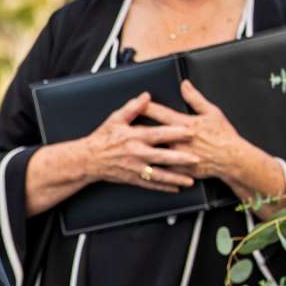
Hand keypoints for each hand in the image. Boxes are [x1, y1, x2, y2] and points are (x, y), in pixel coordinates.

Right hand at [80, 91, 194, 192]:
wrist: (88, 159)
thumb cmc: (103, 138)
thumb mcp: (116, 118)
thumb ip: (132, 107)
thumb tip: (146, 97)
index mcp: (134, 137)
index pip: (158, 134)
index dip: (175, 133)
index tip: (190, 132)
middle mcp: (136, 154)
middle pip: (162, 157)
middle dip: (180, 159)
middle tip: (196, 159)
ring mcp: (135, 168)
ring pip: (158, 174)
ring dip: (175, 178)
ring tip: (190, 180)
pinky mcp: (133, 178)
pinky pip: (150, 184)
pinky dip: (163, 187)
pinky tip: (175, 188)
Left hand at [139, 80, 285, 200]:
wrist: (232, 159)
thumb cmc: (224, 136)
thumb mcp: (211, 112)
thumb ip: (195, 98)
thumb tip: (185, 85)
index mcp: (184, 124)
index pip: (160, 112)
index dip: (145, 106)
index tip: (135, 103)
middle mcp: (177, 140)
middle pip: (151, 133)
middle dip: (137, 129)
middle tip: (124, 127)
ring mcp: (177, 156)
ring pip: (153, 152)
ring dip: (142, 150)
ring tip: (129, 148)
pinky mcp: (180, 170)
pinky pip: (163, 169)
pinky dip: (153, 168)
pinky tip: (142, 167)